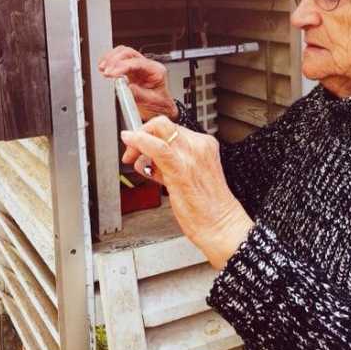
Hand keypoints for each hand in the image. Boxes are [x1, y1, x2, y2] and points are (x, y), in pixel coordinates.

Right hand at [98, 45, 178, 120]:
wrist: (160, 109)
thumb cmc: (160, 105)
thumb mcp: (152, 102)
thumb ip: (140, 94)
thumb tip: (128, 87)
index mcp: (157, 71)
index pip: (138, 63)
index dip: (123, 66)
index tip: (112, 73)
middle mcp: (147, 66)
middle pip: (129, 53)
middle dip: (115, 60)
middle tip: (106, 71)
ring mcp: (138, 67)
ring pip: (123, 53)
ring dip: (111, 59)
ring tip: (103, 69)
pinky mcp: (130, 70)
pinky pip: (118, 60)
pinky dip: (109, 62)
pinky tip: (103, 68)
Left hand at [120, 116, 253, 269]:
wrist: (220, 224)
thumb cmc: (207, 207)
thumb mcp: (189, 176)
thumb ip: (169, 163)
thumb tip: (148, 158)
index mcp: (205, 145)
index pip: (173, 128)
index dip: (152, 133)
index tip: (140, 143)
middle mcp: (199, 145)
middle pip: (164, 125)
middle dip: (143, 132)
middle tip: (131, 149)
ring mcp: (191, 155)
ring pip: (159, 130)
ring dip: (138, 139)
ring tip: (131, 157)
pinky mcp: (180, 169)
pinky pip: (157, 147)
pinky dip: (140, 141)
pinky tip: (130, 142)